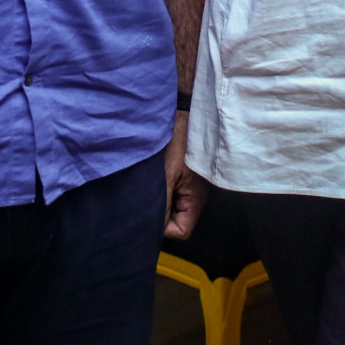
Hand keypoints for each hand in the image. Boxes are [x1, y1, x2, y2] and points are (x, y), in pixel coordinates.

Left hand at [163, 114, 205, 238]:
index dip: (164, 228)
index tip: (151, 211)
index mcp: (196, 199)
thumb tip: (152, 230)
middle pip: (176, 221)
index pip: (181, 231)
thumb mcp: (165, 177)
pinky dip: (162, 187)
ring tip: (151, 182)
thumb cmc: (178, 141)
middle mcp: (197, 195)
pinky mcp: (185, 174)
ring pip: (172, 206)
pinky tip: (155, 174)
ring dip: (160, 198)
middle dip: (160, 213)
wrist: (184, 113)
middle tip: (147, 196)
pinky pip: (172, 191)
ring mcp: (191, 185)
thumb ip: (162, 205)